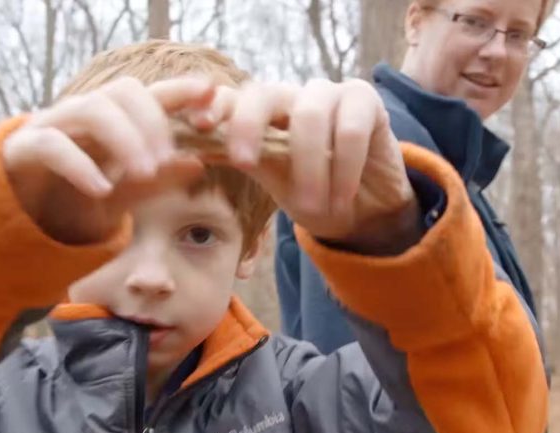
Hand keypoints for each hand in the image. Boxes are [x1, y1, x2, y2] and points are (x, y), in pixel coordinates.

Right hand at [2, 77, 211, 244]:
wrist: (30, 214)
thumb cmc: (85, 194)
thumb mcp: (129, 190)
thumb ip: (159, 179)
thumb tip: (199, 164)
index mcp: (117, 120)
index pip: (152, 95)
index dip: (181, 90)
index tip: (212, 92)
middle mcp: (88, 113)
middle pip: (124, 93)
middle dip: (152, 123)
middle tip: (166, 160)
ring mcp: (57, 125)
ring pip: (92, 109)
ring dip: (124, 139)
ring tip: (144, 172)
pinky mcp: (28, 147)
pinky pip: (54, 145)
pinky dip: (81, 165)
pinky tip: (102, 189)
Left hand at [204, 79, 420, 253]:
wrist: (365, 213)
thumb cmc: (315, 195)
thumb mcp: (274, 180)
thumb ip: (245, 158)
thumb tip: (193, 149)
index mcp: (265, 114)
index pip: (233, 97)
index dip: (215, 106)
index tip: (200, 126)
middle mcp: (294, 97)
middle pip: (263, 93)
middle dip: (248, 125)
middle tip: (244, 162)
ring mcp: (331, 94)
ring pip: (309, 116)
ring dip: (309, 167)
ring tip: (314, 206)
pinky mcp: (365, 102)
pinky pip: (350, 129)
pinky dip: (344, 167)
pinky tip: (344, 195)